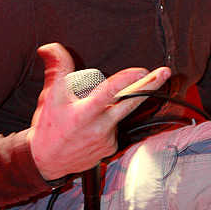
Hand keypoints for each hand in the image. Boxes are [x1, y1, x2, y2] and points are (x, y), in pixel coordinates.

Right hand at [28, 43, 170, 180]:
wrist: (46, 162)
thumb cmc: (48, 128)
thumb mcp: (50, 96)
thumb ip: (57, 68)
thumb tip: (51, 47)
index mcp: (85, 113)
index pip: (110, 92)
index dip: (127, 80)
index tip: (142, 71)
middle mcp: (99, 127)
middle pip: (130, 103)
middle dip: (150, 86)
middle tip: (164, 72)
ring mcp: (107, 139)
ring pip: (118, 114)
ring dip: (113, 107)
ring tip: (86, 115)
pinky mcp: (110, 148)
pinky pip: (115, 128)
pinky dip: (108, 121)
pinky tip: (92, 126)